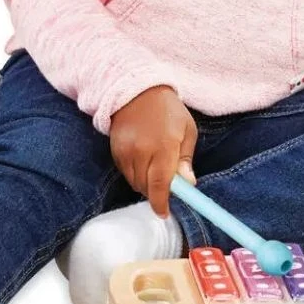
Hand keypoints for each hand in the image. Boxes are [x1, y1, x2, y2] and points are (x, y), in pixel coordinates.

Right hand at [109, 85, 197, 217]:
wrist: (137, 90)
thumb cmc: (168, 110)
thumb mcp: (187, 130)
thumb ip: (185, 159)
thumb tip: (188, 184)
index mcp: (165, 146)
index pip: (161, 184)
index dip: (162, 203)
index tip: (164, 213)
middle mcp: (142, 151)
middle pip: (146, 188)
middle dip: (157, 192)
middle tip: (167, 186)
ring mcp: (126, 151)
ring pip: (134, 183)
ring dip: (145, 183)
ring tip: (154, 168)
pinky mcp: (115, 151)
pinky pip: (125, 173)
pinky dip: (135, 174)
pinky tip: (142, 161)